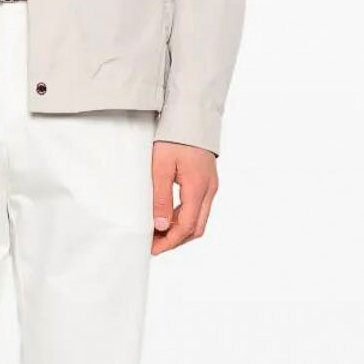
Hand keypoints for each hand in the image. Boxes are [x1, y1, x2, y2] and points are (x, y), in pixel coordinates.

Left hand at [151, 141, 218, 255]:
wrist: (191, 114)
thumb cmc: (174, 137)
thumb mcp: (160, 167)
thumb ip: (161, 198)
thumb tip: (161, 227)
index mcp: (198, 188)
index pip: (186, 227)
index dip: (169, 242)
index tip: (152, 248)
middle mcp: (209, 190)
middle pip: (196, 229)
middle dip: (175, 240)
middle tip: (154, 244)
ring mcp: (211, 186)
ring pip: (198, 220)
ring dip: (180, 230)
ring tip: (157, 232)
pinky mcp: (208, 181)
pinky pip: (199, 208)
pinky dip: (184, 218)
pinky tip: (168, 217)